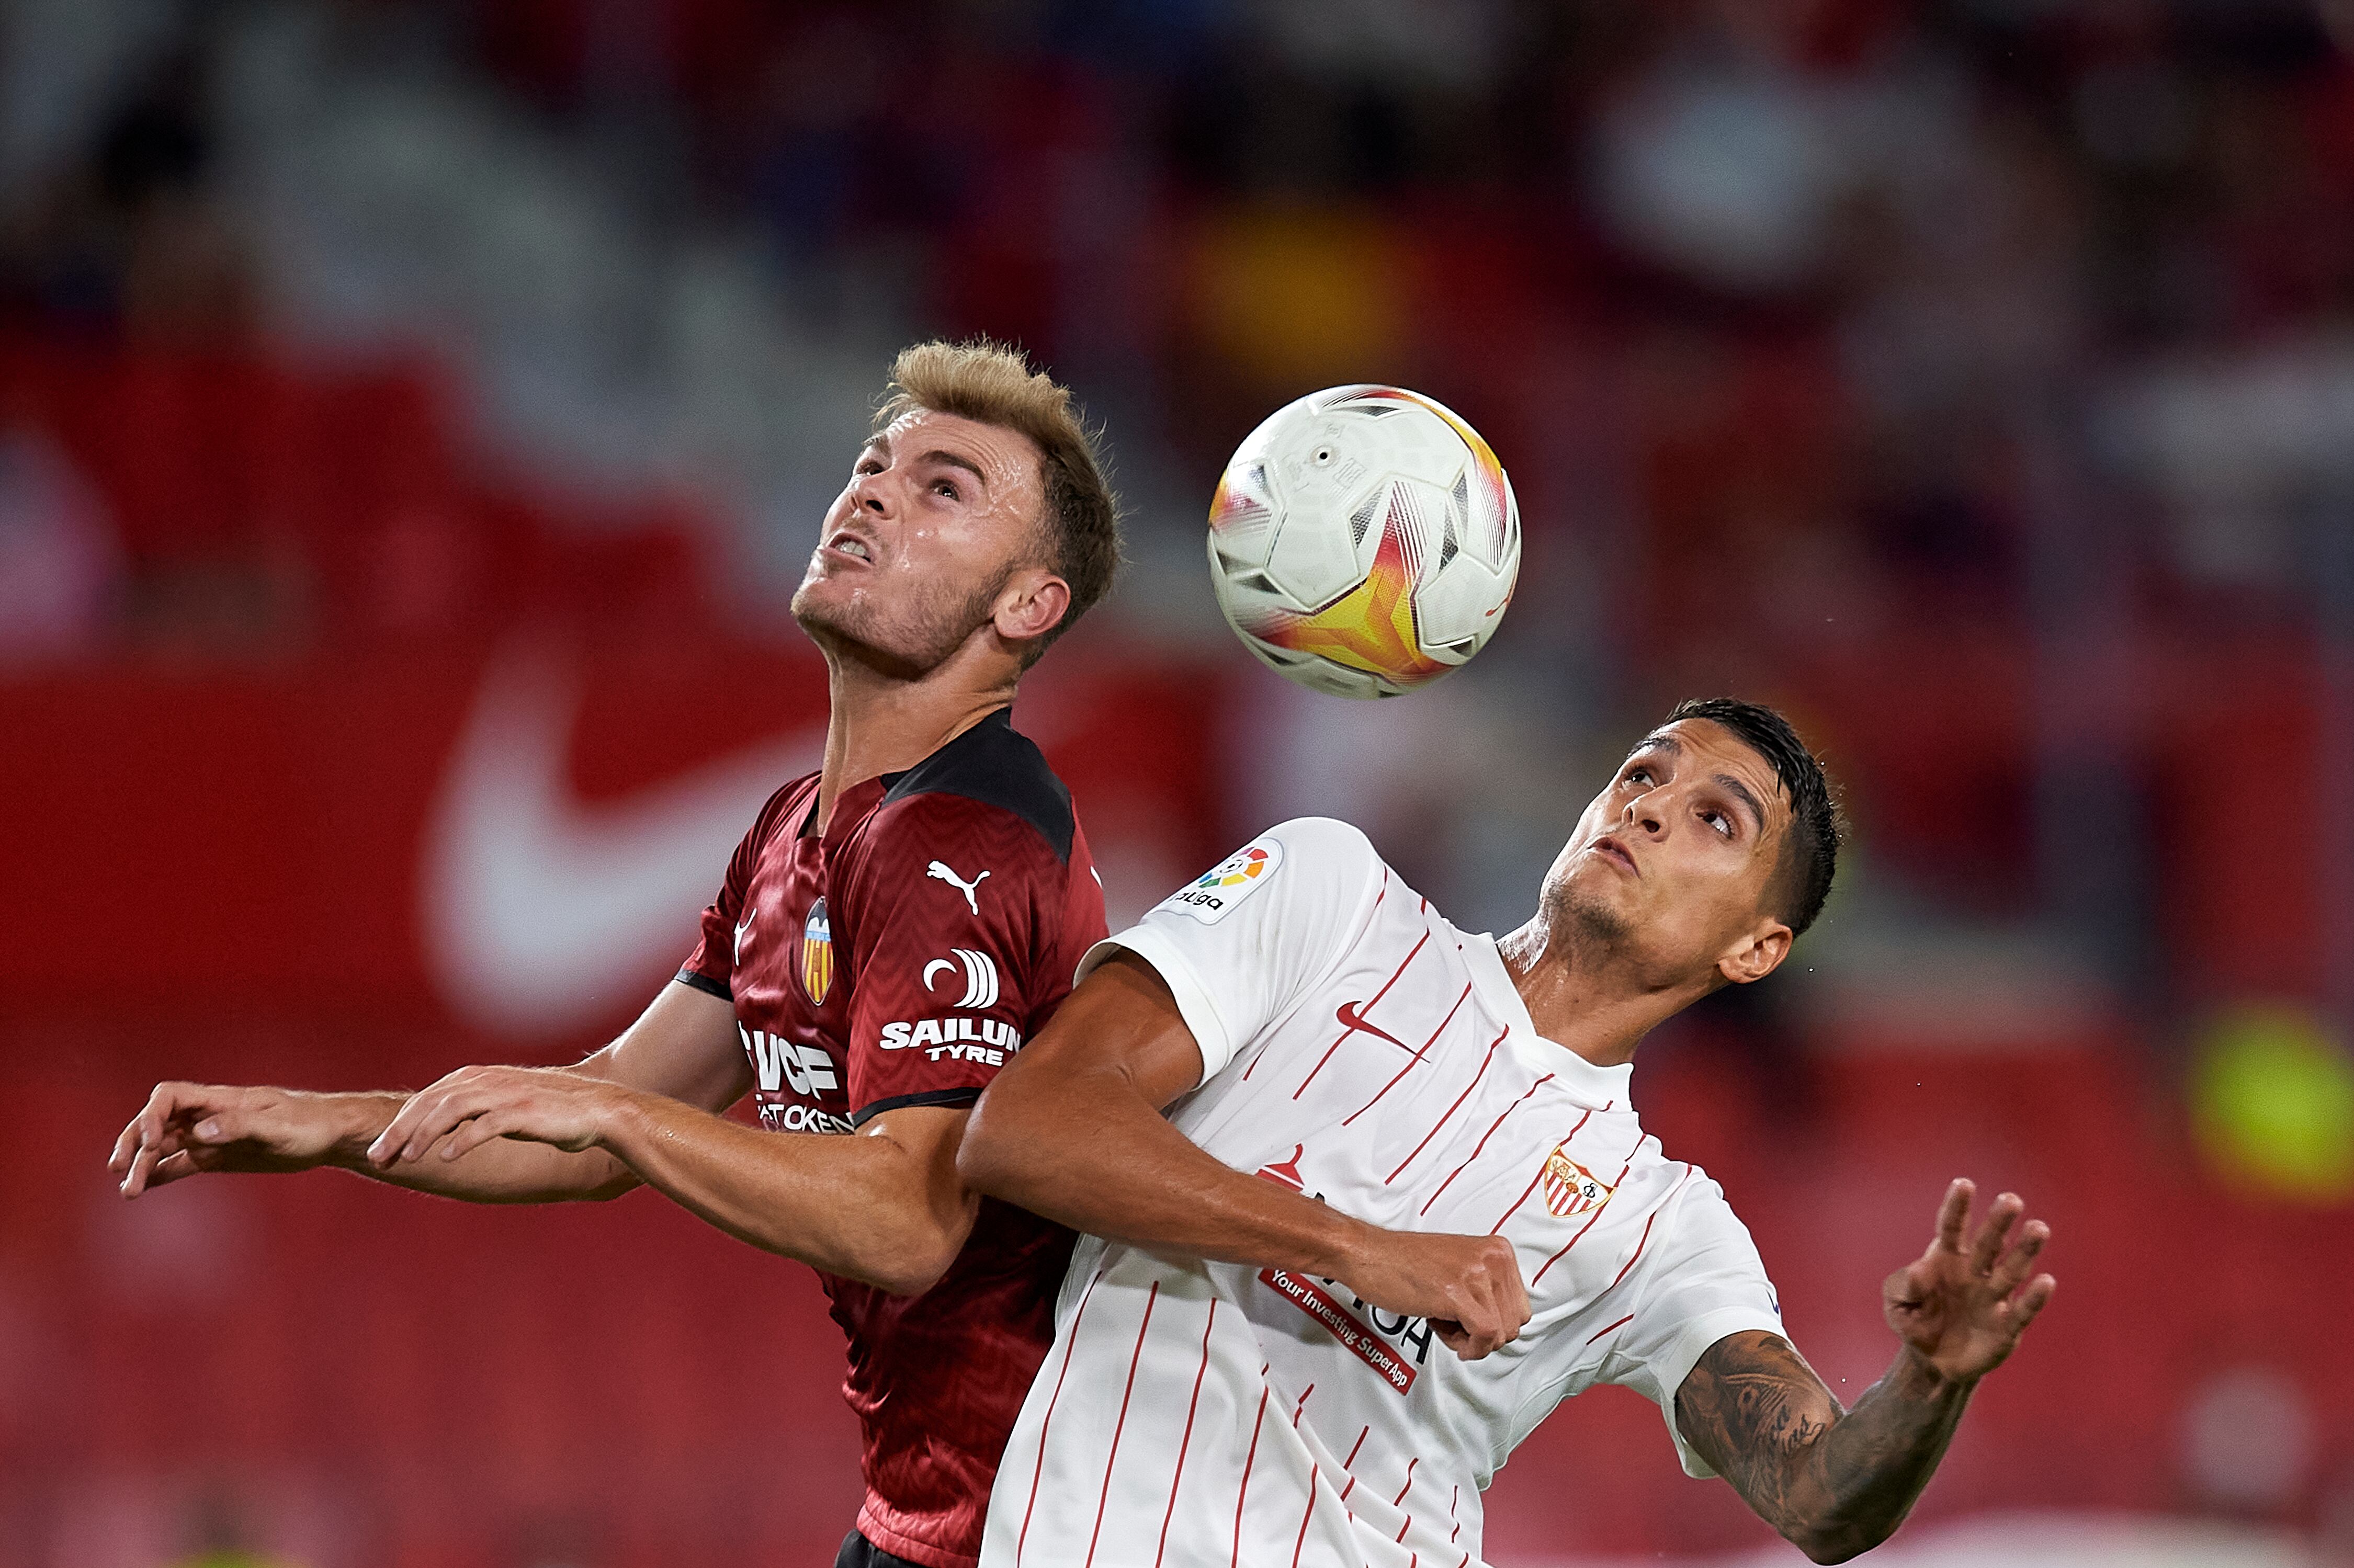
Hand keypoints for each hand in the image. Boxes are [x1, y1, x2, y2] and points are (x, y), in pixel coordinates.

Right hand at [109, 1082, 357, 1196]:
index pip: (171, 1096)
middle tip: (121, 1171)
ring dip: (144, 1164)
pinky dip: (161, 1173)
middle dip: (135, 1143)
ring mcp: (212, 1136)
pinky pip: (181, 1163)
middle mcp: (210, 1115)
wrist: (331, 1135)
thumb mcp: (278, 1127)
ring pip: (166, 1146)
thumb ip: (239, 1127)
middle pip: (159, 1122)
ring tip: (129, 1191)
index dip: (152, 1115)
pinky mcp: (218, 1156)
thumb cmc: (311, 1124)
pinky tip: (143, 1187)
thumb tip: (199, 1133)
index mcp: (223, 1099)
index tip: (151, 1141)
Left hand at [367, 1064, 622, 1167]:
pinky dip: (463, 1140)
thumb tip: (443, 1132)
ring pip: (452, 1110)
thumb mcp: (505, 1108)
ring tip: (406, 1159)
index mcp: (479, 1078)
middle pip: (431, 1102)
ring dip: (423, 1134)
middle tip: (377, 1158)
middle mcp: (488, 1081)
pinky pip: (486, 1124)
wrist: (599, 1111)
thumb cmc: (551, 1113)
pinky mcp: (524, 1111)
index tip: (379, 1149)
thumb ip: (475, 1111)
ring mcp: (506, 1095)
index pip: (427, 1097)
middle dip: (399, 1130)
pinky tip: (446, 1157)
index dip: (399, 1123)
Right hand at [1337, 1225, 1530, 1359]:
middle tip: (1455, 1324)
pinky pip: (1485, 1336)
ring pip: (1501, 1334)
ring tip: (1445, 1322)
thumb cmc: (1405, 1262)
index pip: (1521, 1307)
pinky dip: (1468, 1347)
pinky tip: (1446, 1334)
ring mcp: (1477, 1274)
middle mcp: (1493, 1258)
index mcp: (1497, 1250)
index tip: (1471, 1321)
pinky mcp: (1457, 1293)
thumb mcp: (1461, 1266)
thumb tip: (1504, 1322)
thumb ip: (1487, 1288)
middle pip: (1515, 1324)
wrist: (1368, 1253)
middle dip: (1484, 1335)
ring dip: (1471, 1340)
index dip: (1495, 1324)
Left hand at [1883, 1178, 2055, 1384]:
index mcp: (1945, 1260)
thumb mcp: (1896, 1306)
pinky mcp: (2007, 1326)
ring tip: (2039, 1228)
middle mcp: (1974, 1272)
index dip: (1958, 1207)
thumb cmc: (1915, 1323)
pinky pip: (2022, 1310)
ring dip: (2025, 1250)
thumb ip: (1901, 1287)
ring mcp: (1993, 1297)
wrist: (1932, 1362)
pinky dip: (2034, 1298)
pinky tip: (2046, 1282)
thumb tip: (1918, 1273)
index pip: (1951, 1227)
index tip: (1964, 1184)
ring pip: (2012, 1269)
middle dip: (1998, 1222)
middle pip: (1987, 1243)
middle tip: (2011, 1199)